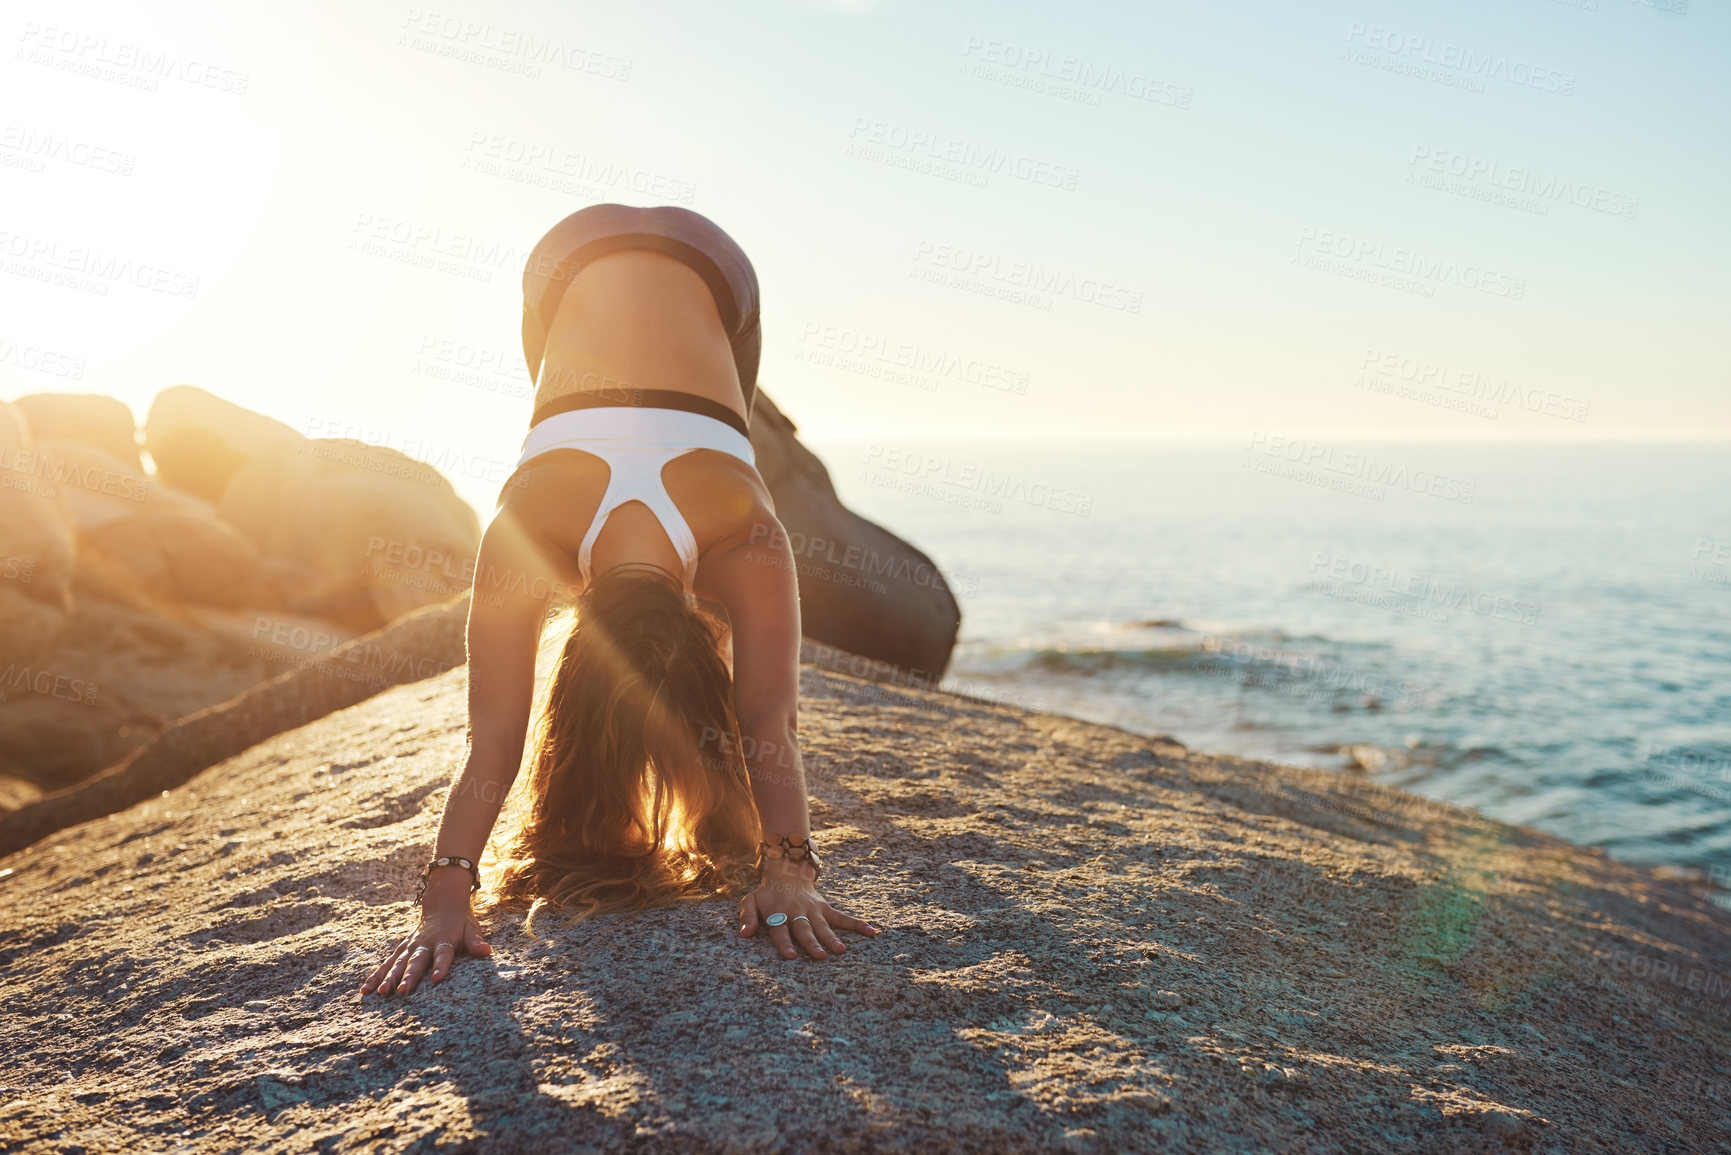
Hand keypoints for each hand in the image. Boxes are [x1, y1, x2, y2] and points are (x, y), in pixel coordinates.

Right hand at [360, 890, 491, 997]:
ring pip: (398, 963)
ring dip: (389, 978)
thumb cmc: (460, 922)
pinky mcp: (401, 949)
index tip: (436, 978)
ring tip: (381, 993)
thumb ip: (476, 942)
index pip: (443, 953)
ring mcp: (410, 946)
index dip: (441, 965)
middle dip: (409, 976)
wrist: (442, 904)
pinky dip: (375, 976)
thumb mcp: (471, 929)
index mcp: (443, 939)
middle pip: (416, 961)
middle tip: (403, 992)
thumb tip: (487, 951)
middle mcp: (424, 943)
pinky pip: (386, 963)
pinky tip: (366, 990)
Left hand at [739, 865, 877, 960]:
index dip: (784, 942)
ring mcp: (813, 910)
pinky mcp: (825, 908)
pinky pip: (842, 917)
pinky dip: (856, 924)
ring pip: (822, 925)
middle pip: (804, 929)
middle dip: (811, 943)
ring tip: (840, 950)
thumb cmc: (767, 895)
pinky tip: (870, 932)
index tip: (791, 955)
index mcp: (777, 912)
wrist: (786, 872)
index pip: (780, 930)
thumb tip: (744, 934)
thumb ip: (748, 916)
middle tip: (819, 956)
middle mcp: (796, 912)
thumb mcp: (751, 901)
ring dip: (831, 937)